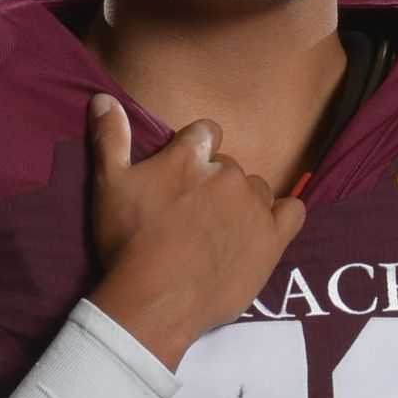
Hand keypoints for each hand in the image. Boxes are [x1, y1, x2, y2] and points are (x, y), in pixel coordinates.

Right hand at [84, 92, 306, 370]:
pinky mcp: (273, 240)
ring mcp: (254, 208)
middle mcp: (228, 175)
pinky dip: (283, 216)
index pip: (207, 131)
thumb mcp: (108, 186)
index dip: (196, 150)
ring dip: (243, 203)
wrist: (155, 301)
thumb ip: (110, 138)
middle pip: (230, 167)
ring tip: (220, 231)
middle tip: (194, 215)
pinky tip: (265, 229)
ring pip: (258, 191)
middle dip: (215, 184)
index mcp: (191, 157)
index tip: (184, 174)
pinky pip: (293, 212)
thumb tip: (103, 97)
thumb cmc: (128, 242)